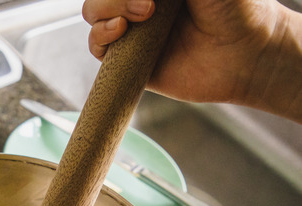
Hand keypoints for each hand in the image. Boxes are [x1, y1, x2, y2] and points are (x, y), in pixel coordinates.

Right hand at [82, 0, 301, 121]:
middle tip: (149, 5)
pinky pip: (98, 48)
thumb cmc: (236, 10)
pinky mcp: (129, 62)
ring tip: (136, 19)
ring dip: (105, 12)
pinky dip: (99, 38)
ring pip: (94, 16)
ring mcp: (133, 32)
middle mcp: (141, 5)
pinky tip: (119, 32)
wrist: (248, 55)